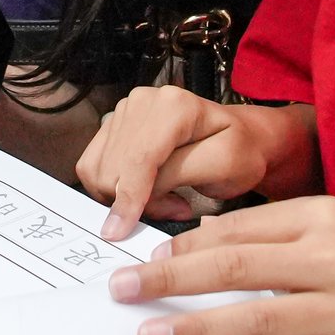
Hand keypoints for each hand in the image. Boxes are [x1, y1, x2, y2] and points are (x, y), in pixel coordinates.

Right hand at [76, 86, 288, 238]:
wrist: (241, 138)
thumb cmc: (240, 152)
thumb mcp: (223, 165)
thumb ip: (177, 176)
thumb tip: (130, 199)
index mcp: (174, 105)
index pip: (139, 159)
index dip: (128, 198)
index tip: (118, 233)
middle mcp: (142, 101)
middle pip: (115, 168)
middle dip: (137, 201)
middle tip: (176, 207)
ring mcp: (125, 110)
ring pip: (100, 170)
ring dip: (126, 196)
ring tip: (167, 197)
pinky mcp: (114, 126)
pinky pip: (94, 167)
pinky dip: (115, 189)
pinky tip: (148, 189)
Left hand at [106, 197, 334, 334]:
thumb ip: (278, 228)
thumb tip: (207, 242)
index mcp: (323, 218)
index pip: (239, 228)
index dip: (186, 246)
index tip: (145, 259)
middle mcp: (332, 260)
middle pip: (235, 267)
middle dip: (170, 279)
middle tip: (122, 290)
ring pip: (260, 318)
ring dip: (199, 328)